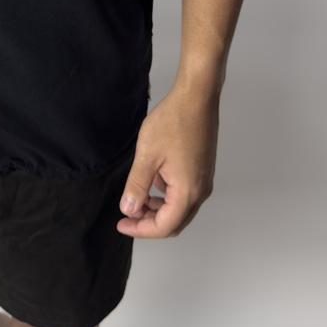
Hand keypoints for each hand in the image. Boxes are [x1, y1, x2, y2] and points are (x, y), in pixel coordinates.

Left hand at [116, 86, 219, 237]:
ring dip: (158, 208)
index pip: (164, 226)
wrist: (196, 97)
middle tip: (128, 214)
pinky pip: (185, 193)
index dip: (140, 229)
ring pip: (180, 209)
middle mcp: (201, 191)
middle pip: (175, 222)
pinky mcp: (203, 170)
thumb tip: (129, 209)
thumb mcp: (147, 155)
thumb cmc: (174, 121)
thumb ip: (137, 186)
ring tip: (137, 195)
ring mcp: (204, 180)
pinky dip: (167, 195)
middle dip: (149, 222)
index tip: (122, 224)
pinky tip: (153, 177)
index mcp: (187, 192)